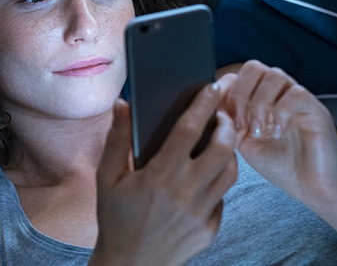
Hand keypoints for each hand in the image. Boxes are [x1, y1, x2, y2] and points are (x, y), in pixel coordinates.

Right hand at [91, 83, 236, 265]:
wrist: (130, 265)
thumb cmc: (114, 219)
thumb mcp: (107, 178)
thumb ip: (117, 139)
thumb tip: (122, 104)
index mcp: (159, 176)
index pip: (189, 130)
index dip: (202, 105)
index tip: (210, 88)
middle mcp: (185, 193)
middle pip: (221, 147)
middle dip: (226, 124)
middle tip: (220, 114)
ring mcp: (201, 213)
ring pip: (230, 171)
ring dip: (228, 150)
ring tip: (218, 140)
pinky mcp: (210, 229)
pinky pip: (223, 197)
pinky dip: (218, 180)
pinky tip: (206, 174)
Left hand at [221, 60, 336, 204]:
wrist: (312, 187)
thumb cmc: (278, 164)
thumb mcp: (242, 143)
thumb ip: (227, 122)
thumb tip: (209, 106)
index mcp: (257, 98)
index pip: (236, 75)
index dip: (224, 92)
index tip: (221, 118)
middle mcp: (277, 93)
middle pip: (253, 67)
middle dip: (240, 93)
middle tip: (239, 123)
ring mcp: (297, 99)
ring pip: (274, 75)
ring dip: (258, 103)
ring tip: (258, 131)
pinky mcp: (315, 109)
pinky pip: (296, 94)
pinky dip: (280, 112)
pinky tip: (276, 133)